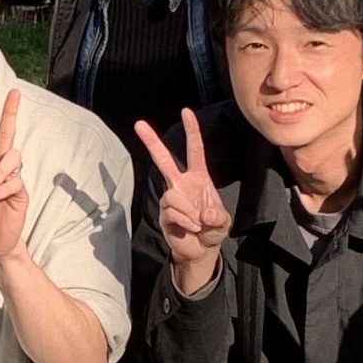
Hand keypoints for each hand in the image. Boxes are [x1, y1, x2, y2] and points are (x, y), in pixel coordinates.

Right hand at [133, 107, 231, 294]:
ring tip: (197, 223)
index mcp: (198, 178)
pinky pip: (172, 212)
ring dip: (188, 211)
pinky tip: (191, 229)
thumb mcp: (223, 223)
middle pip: (164, 160)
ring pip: (172, 195)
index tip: (186, 111)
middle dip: (151, 141)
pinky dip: (186, 222)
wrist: (200, 251)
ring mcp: (170, 198)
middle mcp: (181, 184)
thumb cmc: (212, 230)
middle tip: (139, 123)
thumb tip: (204, 212)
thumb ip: (218, 217)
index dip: (191, 131)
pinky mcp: (163, 214)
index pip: (194, 151)